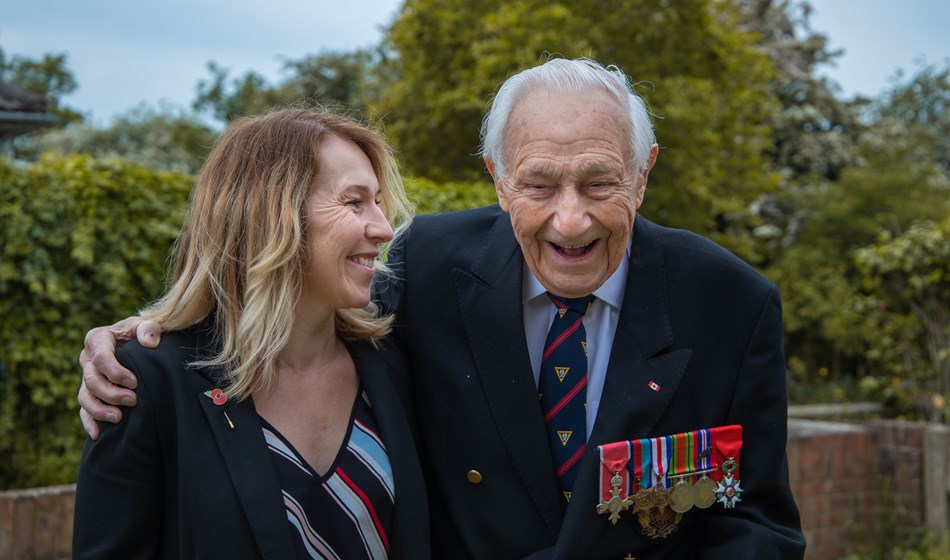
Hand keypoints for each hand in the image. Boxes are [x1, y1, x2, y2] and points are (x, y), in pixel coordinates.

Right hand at [77, 317, 161, 438]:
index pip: (101, 357)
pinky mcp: (90, 391)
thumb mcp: (147, 324)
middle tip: (133, 401)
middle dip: (111, 393)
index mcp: (98, 339)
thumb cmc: (142, 332)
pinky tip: (97, 434)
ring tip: (119, 418)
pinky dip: (89, 422)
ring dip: (100, 410)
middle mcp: (87, 358)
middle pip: (92, 380)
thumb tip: (150, 343)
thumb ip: (149, 328)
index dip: (116, 372)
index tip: (134, 382)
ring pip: (85, 396)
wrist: (138, 342)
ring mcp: (87, 376)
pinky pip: (84, 409)